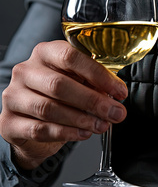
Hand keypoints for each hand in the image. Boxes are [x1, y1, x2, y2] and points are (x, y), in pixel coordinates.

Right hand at [0, 40, 127, 169]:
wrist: (31, 124)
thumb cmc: (58, 97)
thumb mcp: (77, 82)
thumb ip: (93, 84)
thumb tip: (115, 93)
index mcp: (44, 53)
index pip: (70, 56)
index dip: (98, 74)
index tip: (119, 91)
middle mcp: (25, 71)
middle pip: (59, 84)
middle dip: (93, 101)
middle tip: (115, 113)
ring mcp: (13, 96)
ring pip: (49, 108)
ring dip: (81, 119)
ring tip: (101, 125)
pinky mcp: (8, 122)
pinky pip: (40, 129)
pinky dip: (66, 133)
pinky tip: (83, 133)